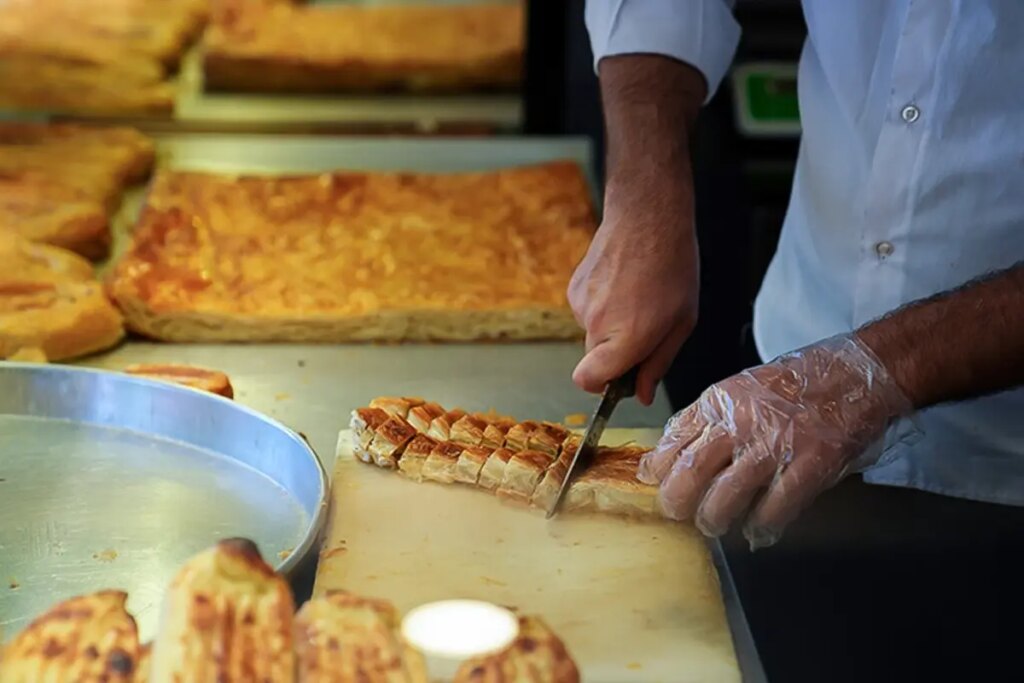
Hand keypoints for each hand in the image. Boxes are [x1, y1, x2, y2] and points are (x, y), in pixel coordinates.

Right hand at [568, 173, 698, 405]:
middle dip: (615, 353)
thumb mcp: (681, 322)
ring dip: (611, 325)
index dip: (601, 386)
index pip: (588, 381)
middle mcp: (597, 324)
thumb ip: (658, 363)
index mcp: (626, 338)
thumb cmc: (672, 267)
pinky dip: (602, 305)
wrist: (647, 218)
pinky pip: (587, 311)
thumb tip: (642, 394)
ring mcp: (581, 304)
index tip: (619, 378)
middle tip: (644, 327)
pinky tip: (622, 284)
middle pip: (594, 360)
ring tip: (636, 296)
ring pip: (592, 333)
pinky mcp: (573, 288)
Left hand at [639, 335, 913, 547]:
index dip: (657, 469)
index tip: (653, 483)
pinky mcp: (810, 464)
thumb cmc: (797, 383)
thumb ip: (707, 419)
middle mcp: (741, 422)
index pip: (673, 440)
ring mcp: (775, 444)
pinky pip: (774, 508)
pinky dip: (761, 527)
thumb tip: (667, 455)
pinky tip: (758, 531)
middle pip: (690, 473)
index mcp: (720, 401)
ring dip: (714, 519)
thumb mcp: (740, 389)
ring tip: (714, 524)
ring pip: (725, 497)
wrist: (856, 373)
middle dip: (676, 502)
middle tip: (677, 513)